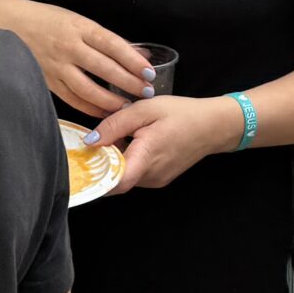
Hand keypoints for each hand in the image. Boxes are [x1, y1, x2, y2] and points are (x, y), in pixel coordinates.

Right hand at [0, 0, 156, 115]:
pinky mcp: (47, 80)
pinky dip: (89, 107)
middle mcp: (69, 47)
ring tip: (127, 106)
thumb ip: (108, 39)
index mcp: (79, 27)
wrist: (7, 24)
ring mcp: (57, 66)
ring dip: (110, 100)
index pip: (112, 45)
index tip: (149, 72)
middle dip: (128, 82)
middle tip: (146, 92)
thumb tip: (140, 55)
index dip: (132, 60)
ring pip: (88, 88)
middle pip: (104, 68)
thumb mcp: (78, 20)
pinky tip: (104, 111)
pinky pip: (72, 98)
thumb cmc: (46, 20)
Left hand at [88, 94, 243, 190]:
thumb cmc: (181, 114)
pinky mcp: (160, 178)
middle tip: (94, 142)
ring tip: (117, 137)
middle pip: (115, 179)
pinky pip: (136, 174)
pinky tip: (131, 142)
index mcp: (147, 157)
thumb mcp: (144, 109)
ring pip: (125, 176)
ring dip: (115, 161)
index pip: (115, 183)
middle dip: (101, 163)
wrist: (214, 125)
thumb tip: (90, 141)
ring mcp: (157, 180)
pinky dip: (128, 161)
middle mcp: (151, 176)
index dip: (94, 177)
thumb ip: (115, 125)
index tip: (80, 163)